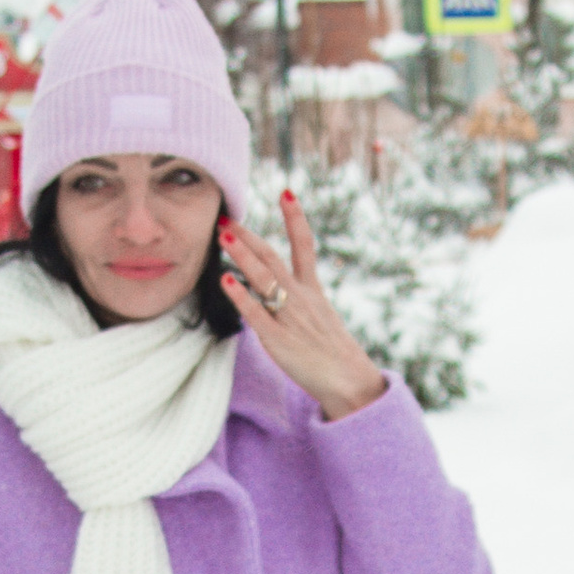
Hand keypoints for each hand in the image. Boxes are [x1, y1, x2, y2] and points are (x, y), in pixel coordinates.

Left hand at [218, 194, 385, 420]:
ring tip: (224, 236)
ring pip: (264, 279)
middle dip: (250, 236)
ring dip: (243, 255)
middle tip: (227, 217)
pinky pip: (256, 313)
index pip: (305, 245)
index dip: (295, 218)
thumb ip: (300, 300)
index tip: (286, 192)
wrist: (350, 381)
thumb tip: (280, 291)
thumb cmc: (332, 353)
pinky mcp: (278, 340)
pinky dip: (241, 295)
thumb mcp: (320, 317)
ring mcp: (289, 317)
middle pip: (273, 258)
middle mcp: (301, 297)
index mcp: (313, 290)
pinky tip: (226, 280)